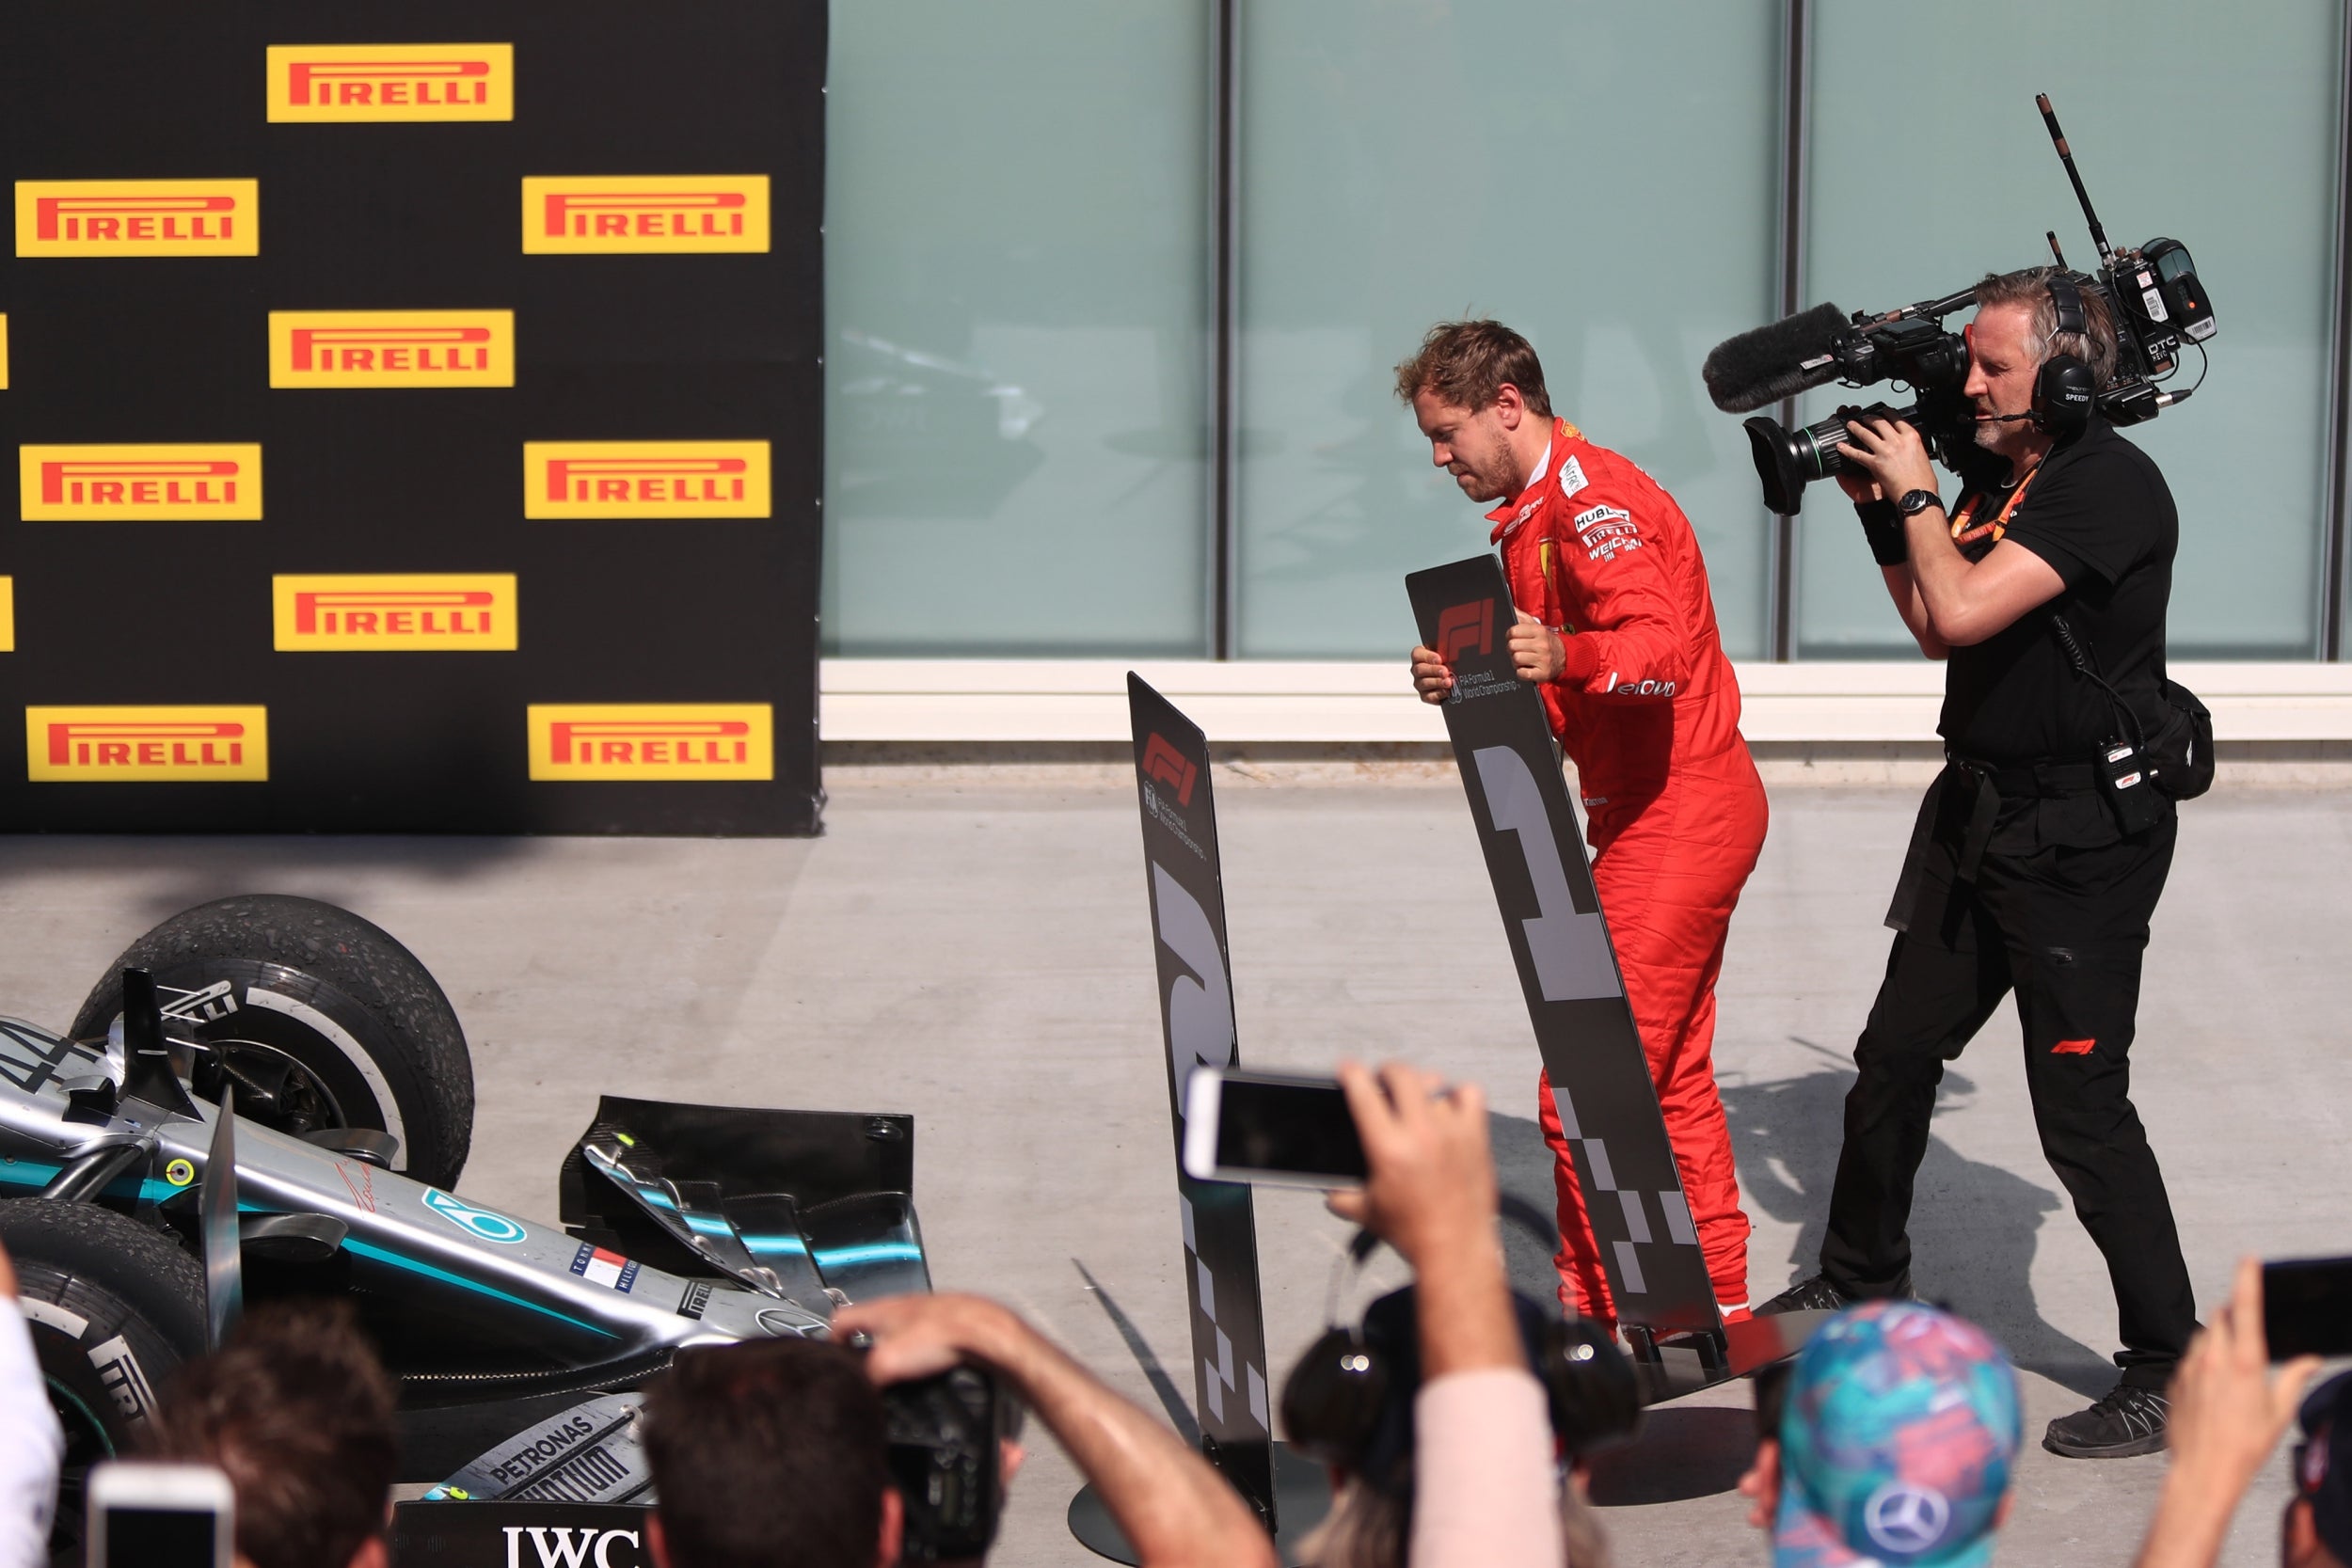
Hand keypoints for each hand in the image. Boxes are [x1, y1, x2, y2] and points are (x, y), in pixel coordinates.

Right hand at [831, 1292, 1019, 1385]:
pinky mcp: (950, 1327)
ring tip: (900, 1376)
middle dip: (870, 1350)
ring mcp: (928, 1315)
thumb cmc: (944, 1334)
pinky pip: (929, 1341)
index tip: (834, 1357)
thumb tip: (860, 1394)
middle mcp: (904, 1307)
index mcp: (881, 1310)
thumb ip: (866, 1378)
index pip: (841, 1318)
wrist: (985, 1332)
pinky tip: (930, 1372)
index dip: (832, 1340)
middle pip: (874, 1327)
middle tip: (869, 1372)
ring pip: (902, 1334)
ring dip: (899, 1354)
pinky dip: (925, 1357)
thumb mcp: (887, 1362)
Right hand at [1324, 1060, 1496, 1270]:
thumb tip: (1329, 1191)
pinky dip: (1458, 1095)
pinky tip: (1449, 1108)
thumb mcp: (1367, 1214)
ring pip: (1434, 1085)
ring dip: (1422, 1089)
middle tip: (1383, 1080)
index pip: (1364, 1093)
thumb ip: (1342, 1197)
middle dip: (1387, 1072)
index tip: (1348, 1069)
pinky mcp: (1476, 1137)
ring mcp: (1452, 1132)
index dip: (1351, 1074)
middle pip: (1402, 1074)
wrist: (1456, 1249)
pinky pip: (1469, 1094)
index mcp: (1388, 1149)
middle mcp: (1420, 1134)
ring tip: (1418, 1102)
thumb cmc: (1413, 1233)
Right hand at [1409, 645, 1453, 703]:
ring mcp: (1420, 684)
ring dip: (1437, 682)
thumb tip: (1454, 652)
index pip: (1417, 654)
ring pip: (1424, 683)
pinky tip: (1446, 692)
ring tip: (1448, 682)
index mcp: (1420, 657)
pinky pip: (1429, 696)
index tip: (1439, 659)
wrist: (1453, 679)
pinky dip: (1438, 694)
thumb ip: (1448, 652)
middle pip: (1420, 669)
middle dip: (1434, 670)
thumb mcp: (1448, 654)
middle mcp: (1417, 670)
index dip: (1428, 657)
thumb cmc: (1449, 663)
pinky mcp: (1425, 696)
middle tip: (1445, 672)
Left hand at [1507, 613, 1565, 683]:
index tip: (1514, 638)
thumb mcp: (1537, 627)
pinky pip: (1522, 673)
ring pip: (1516, 659)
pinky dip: (1521, 672)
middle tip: (1519, 650)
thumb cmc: (1545, 641)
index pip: (1513, 631)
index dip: (1510, 635)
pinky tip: (1527, 668)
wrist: (1565, 658)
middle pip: (1512, 646)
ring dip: (1516, 661)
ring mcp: (1543, 660)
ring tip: (1524, 660)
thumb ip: (1522, 617)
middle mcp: (1542, 644)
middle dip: (1512, 649)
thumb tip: (1511, 609)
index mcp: (1539, 631)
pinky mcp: (1542, 673)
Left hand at [1833, 416, 1936, 501]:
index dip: (1888, 413)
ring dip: (1856, 428)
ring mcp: (1885, 451)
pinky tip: (1841, 446)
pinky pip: (1857, 454)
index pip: (1897, 419)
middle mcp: (1897, 441)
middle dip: (1870, 418)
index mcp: (1911, 437)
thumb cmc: (1923, 480)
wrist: (1917, 493)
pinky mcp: (1875, 463)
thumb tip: (1908, 446)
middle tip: (1865, 417)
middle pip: (1880, 423)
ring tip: (1851, 424)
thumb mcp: (1923, 455)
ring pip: (1866, 434)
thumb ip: (1913, 447)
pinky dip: (1847, 450)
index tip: (1884, 411)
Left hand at [2164, 1258, 2321, 1493]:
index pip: (2245, 1309)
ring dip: (2218, 1340)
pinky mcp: (2175, 1380)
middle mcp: (2213, 1358)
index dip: (2247, 1280)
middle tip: (2250, 1332)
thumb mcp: (2279, 1412)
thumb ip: (2294, 1378)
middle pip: (2221, 1317)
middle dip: (2235, 1316)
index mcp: (2244, 1363)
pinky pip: (2190, 1358)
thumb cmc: (2247, 1445)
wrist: (2203, 1470)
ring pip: (2204, 1337)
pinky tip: (2215, 1389)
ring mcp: (2190, 1367)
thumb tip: (2311, 1359)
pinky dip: (2203, 1361)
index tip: (2248, 1259)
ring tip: (2234, 1371)